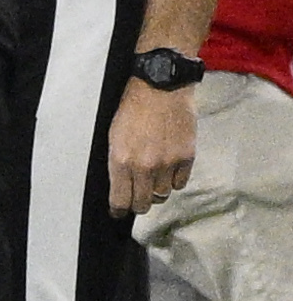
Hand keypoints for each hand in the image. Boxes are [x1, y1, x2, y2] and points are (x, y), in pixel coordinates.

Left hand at [115, 76, 200, 215]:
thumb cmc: (133, 108)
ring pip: (162, 195)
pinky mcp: (187, 158)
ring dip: (157, 191)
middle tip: (137, 200)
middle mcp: (144, 166)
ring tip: (153, 180)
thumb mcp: (113, 136)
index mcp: (121, 160)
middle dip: (138, 205)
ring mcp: (168, 163)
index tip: (119, 212)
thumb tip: (120, 186)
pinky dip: (174, 181)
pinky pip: (180, 183)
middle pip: (143, 203)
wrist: (161, 89)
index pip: (120, 200)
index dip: (119, 209)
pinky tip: (169, 171)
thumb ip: (117, 163)